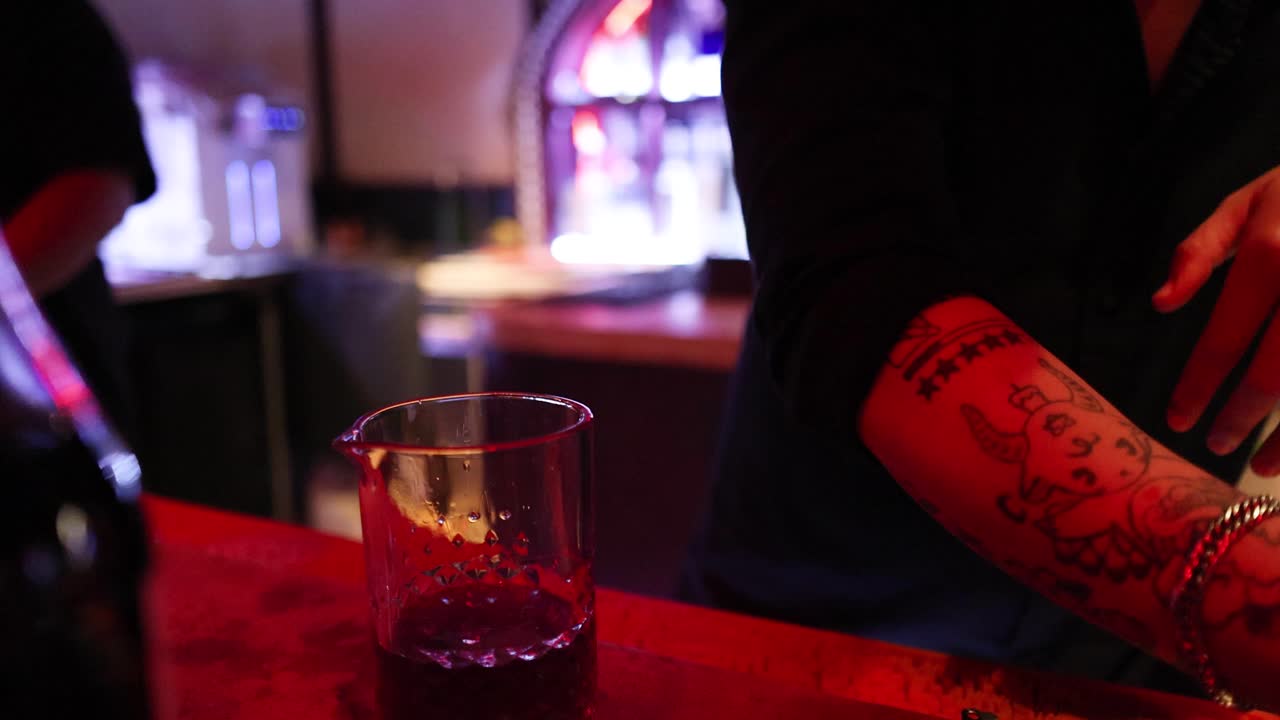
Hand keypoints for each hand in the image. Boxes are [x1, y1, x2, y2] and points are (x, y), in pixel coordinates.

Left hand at [1152, 167, 1279, 475]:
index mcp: (1271, 255)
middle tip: (1214, 445)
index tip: (1177, 419)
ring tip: (1263, 466)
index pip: (1225, 338)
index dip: (1197, 386)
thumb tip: (1160, 304)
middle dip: (1240, 420)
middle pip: (1274, 375)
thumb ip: (1199, 251)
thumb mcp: (1249, 200)